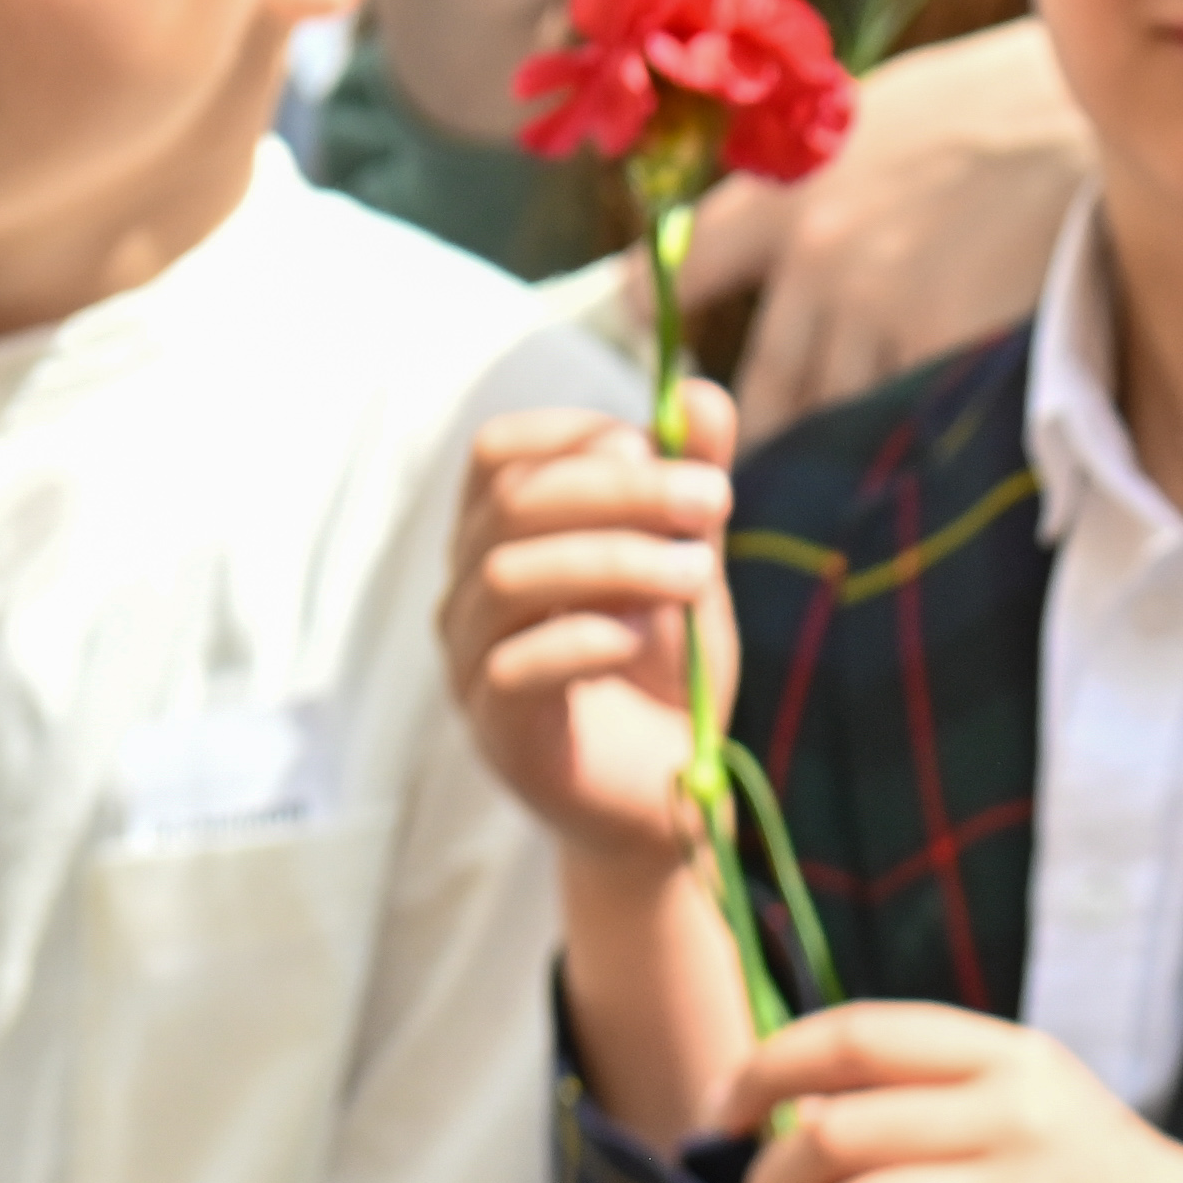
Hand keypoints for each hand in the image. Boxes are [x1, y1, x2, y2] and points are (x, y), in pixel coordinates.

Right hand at [439, 392, 743, 883]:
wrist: (668, 790)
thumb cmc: (666, 667)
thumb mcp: (692, 561)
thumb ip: (691, 485)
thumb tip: (696, 392)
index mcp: (502, 537)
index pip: (500, 453)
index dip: (581, 435)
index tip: (667, 451)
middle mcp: (467, 591)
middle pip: (512, 504)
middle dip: (623, 491)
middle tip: (715, 501)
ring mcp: (469, 661)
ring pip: (508, 577)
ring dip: (617, 561)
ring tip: (700, 577)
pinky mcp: (495, 730)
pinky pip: (514, 665)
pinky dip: (587, 637)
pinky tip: (641, 638)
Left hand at [687, 19, 1096, 427]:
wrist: (1090, 111)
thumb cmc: (996, 96)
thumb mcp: (880, 112)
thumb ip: (817, 176)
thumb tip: (773, 231)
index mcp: (786, 191)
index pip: (679, 276)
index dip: (660, 318)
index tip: (657, 347)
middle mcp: (816, 258)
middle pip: (760, 383)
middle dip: (756, 430)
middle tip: (755, 466)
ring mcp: (878, 310)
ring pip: (831, 414)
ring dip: (834, 449)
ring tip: (839, 486)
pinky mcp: (941, 346)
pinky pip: (904, 420)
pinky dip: (907, 445)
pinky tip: (914, 464)